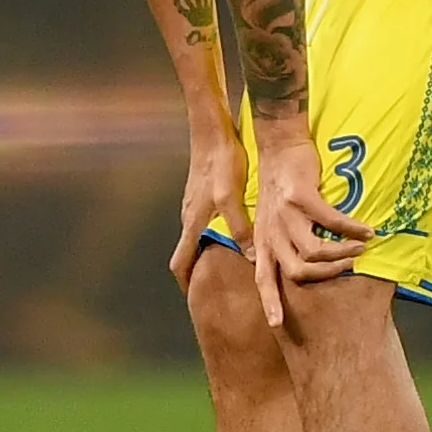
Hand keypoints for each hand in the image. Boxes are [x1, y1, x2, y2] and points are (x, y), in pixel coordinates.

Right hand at [167, 120, 248, 288]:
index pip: (181, 263)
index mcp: (193, 223)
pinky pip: (201, 224)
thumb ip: (240, 227)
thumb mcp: (232, 196)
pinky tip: (229, 236)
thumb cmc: (220, 162)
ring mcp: (193, 205)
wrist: (210, 131)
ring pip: (194, 238)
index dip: (187, 284)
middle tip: (212, 289)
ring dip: (203, 255)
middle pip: (186, 254)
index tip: (195, 300)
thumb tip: (251, 258)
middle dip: (195, 273)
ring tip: (223, 268)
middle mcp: (189, 217)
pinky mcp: (201, 194)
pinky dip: (210, 237)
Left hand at [241, 127, 376, 328]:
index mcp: (263, 240)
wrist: (279, 145)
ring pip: (314, 252)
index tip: (278, 326)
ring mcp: (284, 215)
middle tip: (349, 268)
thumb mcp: (271, 218)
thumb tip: (298, 270)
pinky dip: (353, 229)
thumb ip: (279, 242)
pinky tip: (369, 230)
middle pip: (295, 272)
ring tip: (361, 250)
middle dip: (326, 276)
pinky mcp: (301, 196)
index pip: (262, 279)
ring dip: (342, 254)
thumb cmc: (281, 185)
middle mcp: (270, 232)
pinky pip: (332, 222)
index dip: (270, 302)